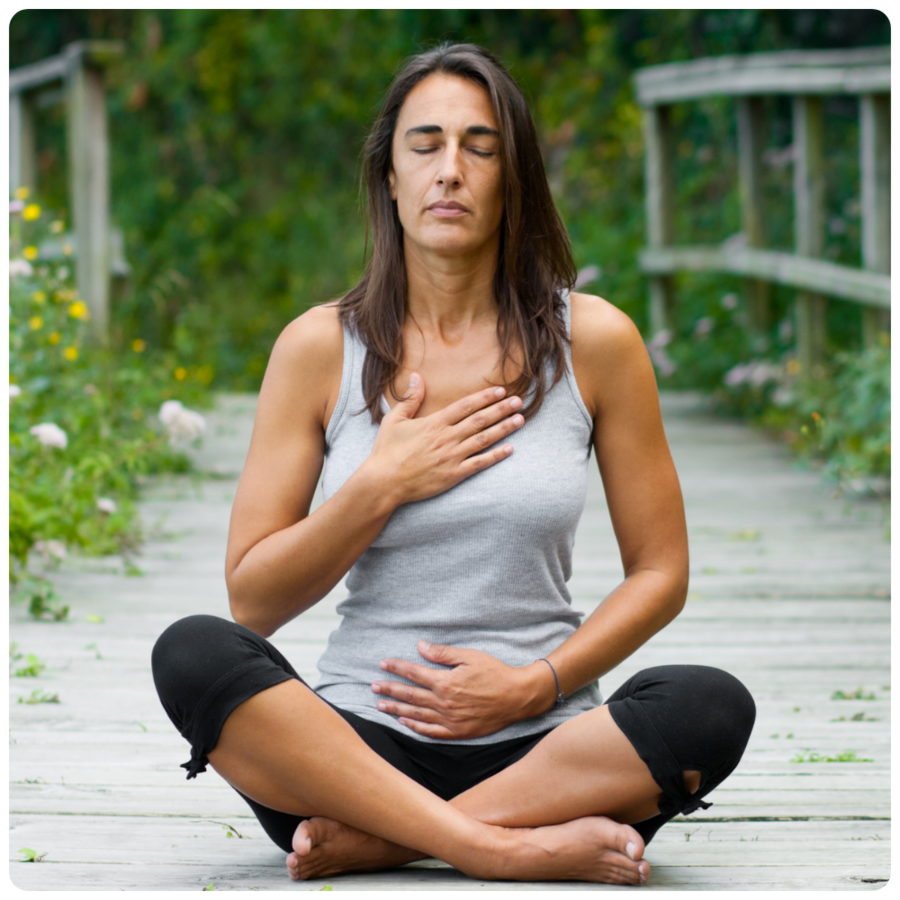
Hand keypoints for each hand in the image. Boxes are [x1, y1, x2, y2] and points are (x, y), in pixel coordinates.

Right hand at [364, 374, 524, 508]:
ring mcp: (451, 456)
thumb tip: (417, 376)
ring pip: (483, 439)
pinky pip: (479, 463)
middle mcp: (446, 437)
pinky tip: (509, 449)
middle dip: (501, 409)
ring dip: (504, 428)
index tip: (500, 391)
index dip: (485, 397)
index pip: (465, 406)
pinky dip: (495, 456)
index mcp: (434, 423)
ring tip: (520, 419)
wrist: (383, 482)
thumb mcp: (394, 420)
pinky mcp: (453, 475)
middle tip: (519, 401)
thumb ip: (410, 399)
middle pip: (480, 420)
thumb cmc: (386, 452)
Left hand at [371, 641, 554, 739]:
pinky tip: (405, 723)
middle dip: (389, 690)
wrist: (517, 697)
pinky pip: (431, 732)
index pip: (413, 673)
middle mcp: (444, 703)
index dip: (396, 668)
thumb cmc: (495, 673)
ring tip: (380, 706)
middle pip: (410, 696)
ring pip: (416, 715)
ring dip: (397, 710)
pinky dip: (416, 727)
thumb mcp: (470, 656)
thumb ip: (443, 654)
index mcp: (445, 682)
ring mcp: (450, 720)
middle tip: (373, 687)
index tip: (382, 664)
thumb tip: (420, 647)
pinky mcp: (458, 732)